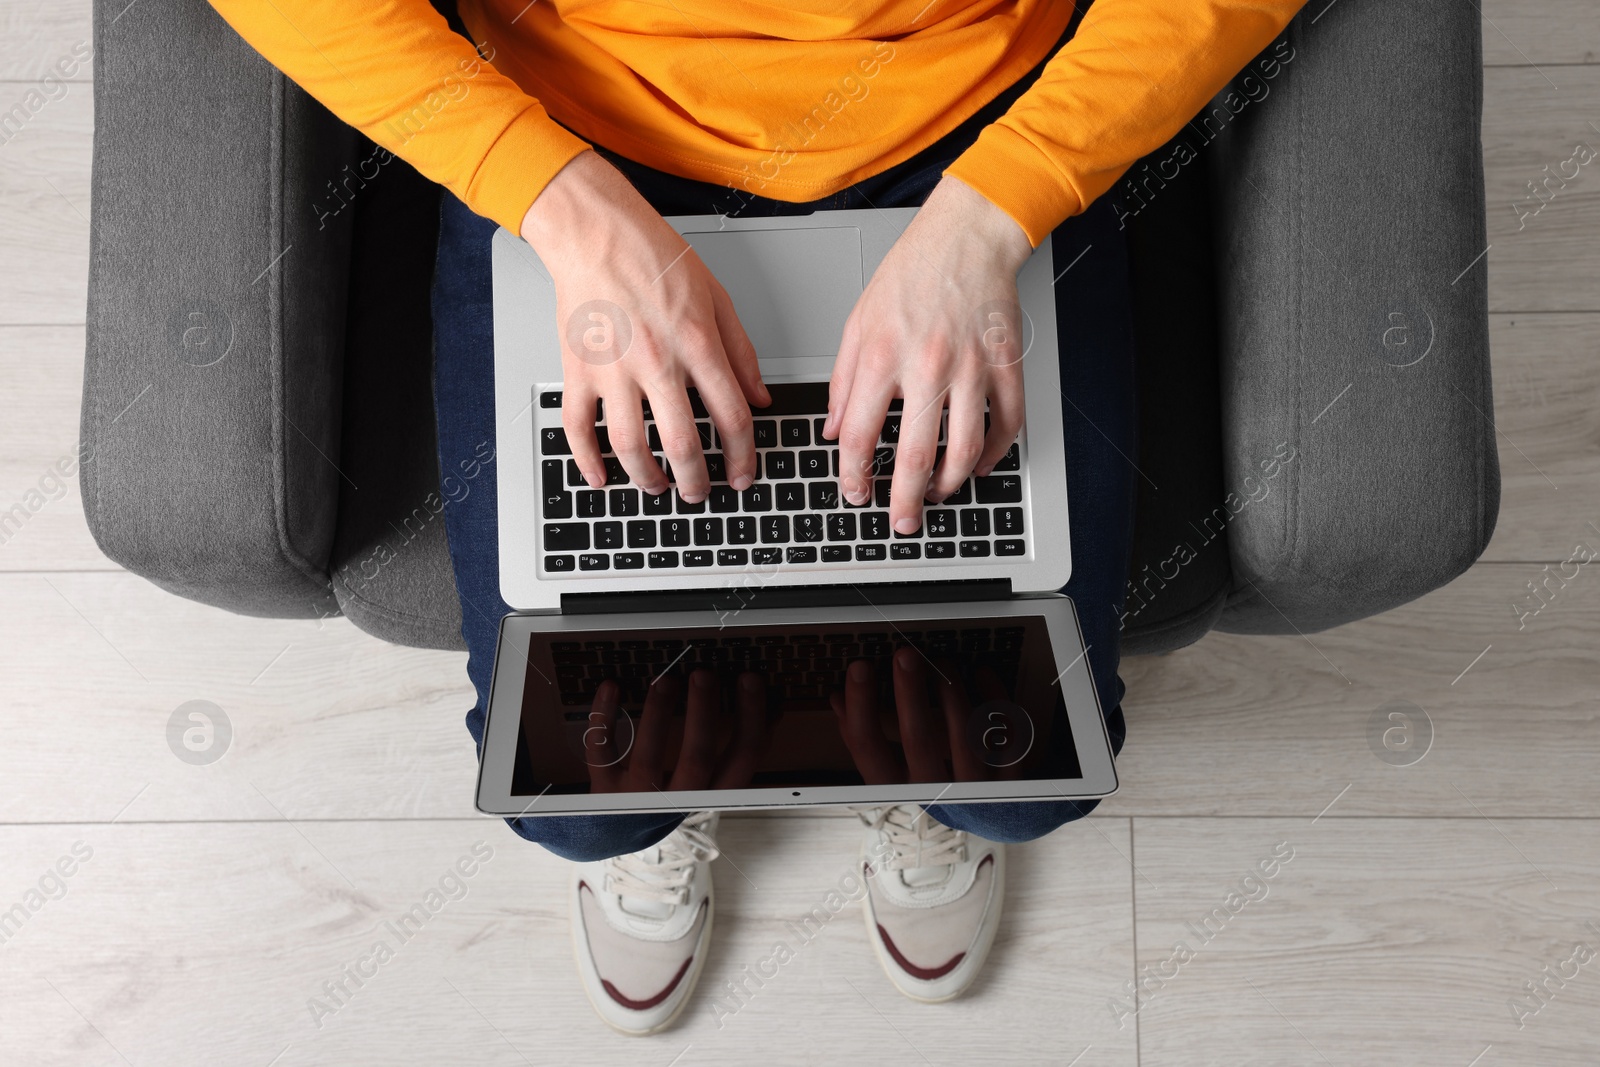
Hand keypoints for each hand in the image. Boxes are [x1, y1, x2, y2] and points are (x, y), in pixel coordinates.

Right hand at [521, 150, 769, 502]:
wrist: (596, 232)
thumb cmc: (654, 256)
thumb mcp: (716, 297)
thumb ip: (740, 352)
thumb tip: (760, 397)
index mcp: (697, 345)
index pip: (731, 418)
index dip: (742, 457)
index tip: (742, 475)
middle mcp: (656, 363)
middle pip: (683, 444)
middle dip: (696, 481)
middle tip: (700, 493)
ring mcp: (613, 370)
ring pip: (631, 446)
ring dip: (648, 478)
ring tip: (658, 487)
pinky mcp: (577, 370)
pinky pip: (578, 428)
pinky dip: (587, 460)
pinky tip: (601, 477)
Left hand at [583, 669, 771, 792]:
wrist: (618, 833)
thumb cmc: (671, 795)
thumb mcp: (710, 779)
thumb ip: (736, 746)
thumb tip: (773, 706)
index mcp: (711, 793)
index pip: (742, 760)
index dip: (751, 719)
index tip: (749, 680)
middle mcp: (677, 799)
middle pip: (697, 759)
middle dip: (703, 713)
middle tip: (704, 674)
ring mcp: (638, 798)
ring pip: (649, 757)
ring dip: (658, 714)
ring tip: (665, 679)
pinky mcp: (604, 791)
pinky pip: (600, 754)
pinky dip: (603, 718)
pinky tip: (612, 687)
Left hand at [824, 176, 1031, 532]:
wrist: (967, 235)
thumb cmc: (910, 273)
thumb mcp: (857, 322)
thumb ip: (842, 381)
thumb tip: (832, 430)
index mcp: (881, 356)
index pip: (858, 436)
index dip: (852, 475)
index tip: (855, 492)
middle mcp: (926, 366)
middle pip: (913, 456)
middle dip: (903, 501)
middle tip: (900, 522)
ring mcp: (971, 368)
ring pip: (965, 450)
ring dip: (950, 485)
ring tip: (938, 497)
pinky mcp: (1006, 365)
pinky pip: (1006, 424)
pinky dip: (995, 454)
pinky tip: (979, 467)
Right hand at [829, 649, 1024, 783]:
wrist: (988, 822)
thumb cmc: (933, 788)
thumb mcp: (893, 771)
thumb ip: (864, 737)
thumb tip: (837, 700)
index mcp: (899, 789)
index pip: (870, 750)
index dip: (861, 707)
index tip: (859, 668)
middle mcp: (936, 793)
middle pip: (919, 740)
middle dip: (909, 692)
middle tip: (904, 655)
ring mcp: (976, 789)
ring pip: (965, 736)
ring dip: (952, 691)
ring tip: (943, 662)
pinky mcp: (1010, 780)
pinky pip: (1007, 735)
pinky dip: (995, 700)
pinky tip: (982, 673)